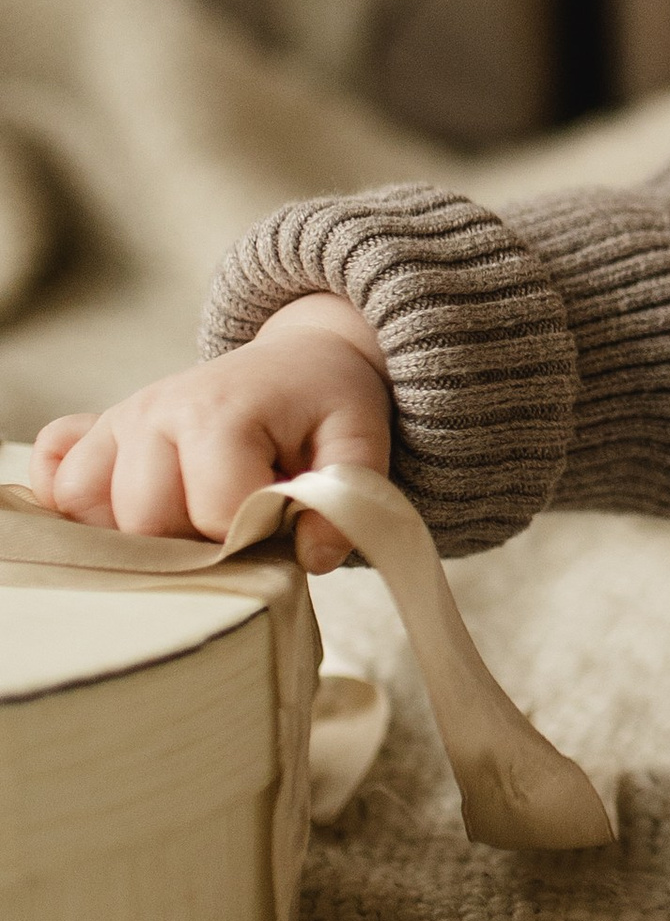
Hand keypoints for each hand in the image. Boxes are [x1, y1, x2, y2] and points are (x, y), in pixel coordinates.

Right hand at [29, 296, 393, 572]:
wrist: (298, 363)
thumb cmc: (325, 405)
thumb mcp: (359, 440)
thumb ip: (348, 498)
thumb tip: (312, 557)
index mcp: (221, 411)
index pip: (216, 512)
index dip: (255, 535)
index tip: (280, 522)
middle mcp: (156, 411)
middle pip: (144, 521)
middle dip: (195, 543)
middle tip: (238, 528)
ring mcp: (120, 420)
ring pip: (87, 507)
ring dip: (134, 533)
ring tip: (189, 525)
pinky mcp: (98, 432)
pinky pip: (58, 479)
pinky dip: (77, 505)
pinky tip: (124, 514)